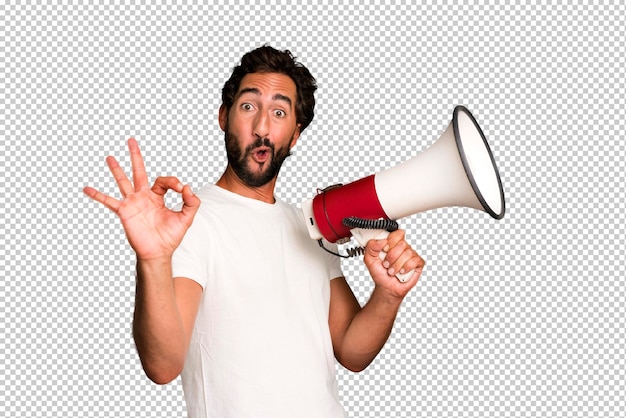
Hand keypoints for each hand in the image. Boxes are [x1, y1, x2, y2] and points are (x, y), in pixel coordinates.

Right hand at [83, 138, 200, 260]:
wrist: (158, 252)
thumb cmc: (171, 236)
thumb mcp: (187, 217)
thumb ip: (192, 202)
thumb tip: (187, 187)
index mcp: (158, 197)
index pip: (163, 181)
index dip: (173, 182)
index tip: (181, 189)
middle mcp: (144, 197)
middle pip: (139, 171)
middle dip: (136, 156)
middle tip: (131, 140)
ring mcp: (133, 203)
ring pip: (123, 182)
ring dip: (116, 169)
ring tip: (110, 157)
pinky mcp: (124, 212)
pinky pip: (108, 202)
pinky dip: (97, 195)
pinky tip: (86, 189)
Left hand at [363, 229, 424, 298]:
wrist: (386, 287)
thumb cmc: (380, 273)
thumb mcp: (369, 259)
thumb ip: (371, 247)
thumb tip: (381, 240)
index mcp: (392, 244)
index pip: (397, 234)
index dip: (390, 241)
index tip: (384, 250)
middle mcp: (403, 248)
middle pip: (402, 244)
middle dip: (392, 257)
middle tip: (387, 264)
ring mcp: (411, 255)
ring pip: (408, 253)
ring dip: (397, 265)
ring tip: (392, 271)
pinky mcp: (417, 264)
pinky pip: (415, 261)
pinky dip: (406, 268)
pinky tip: (401, 272)